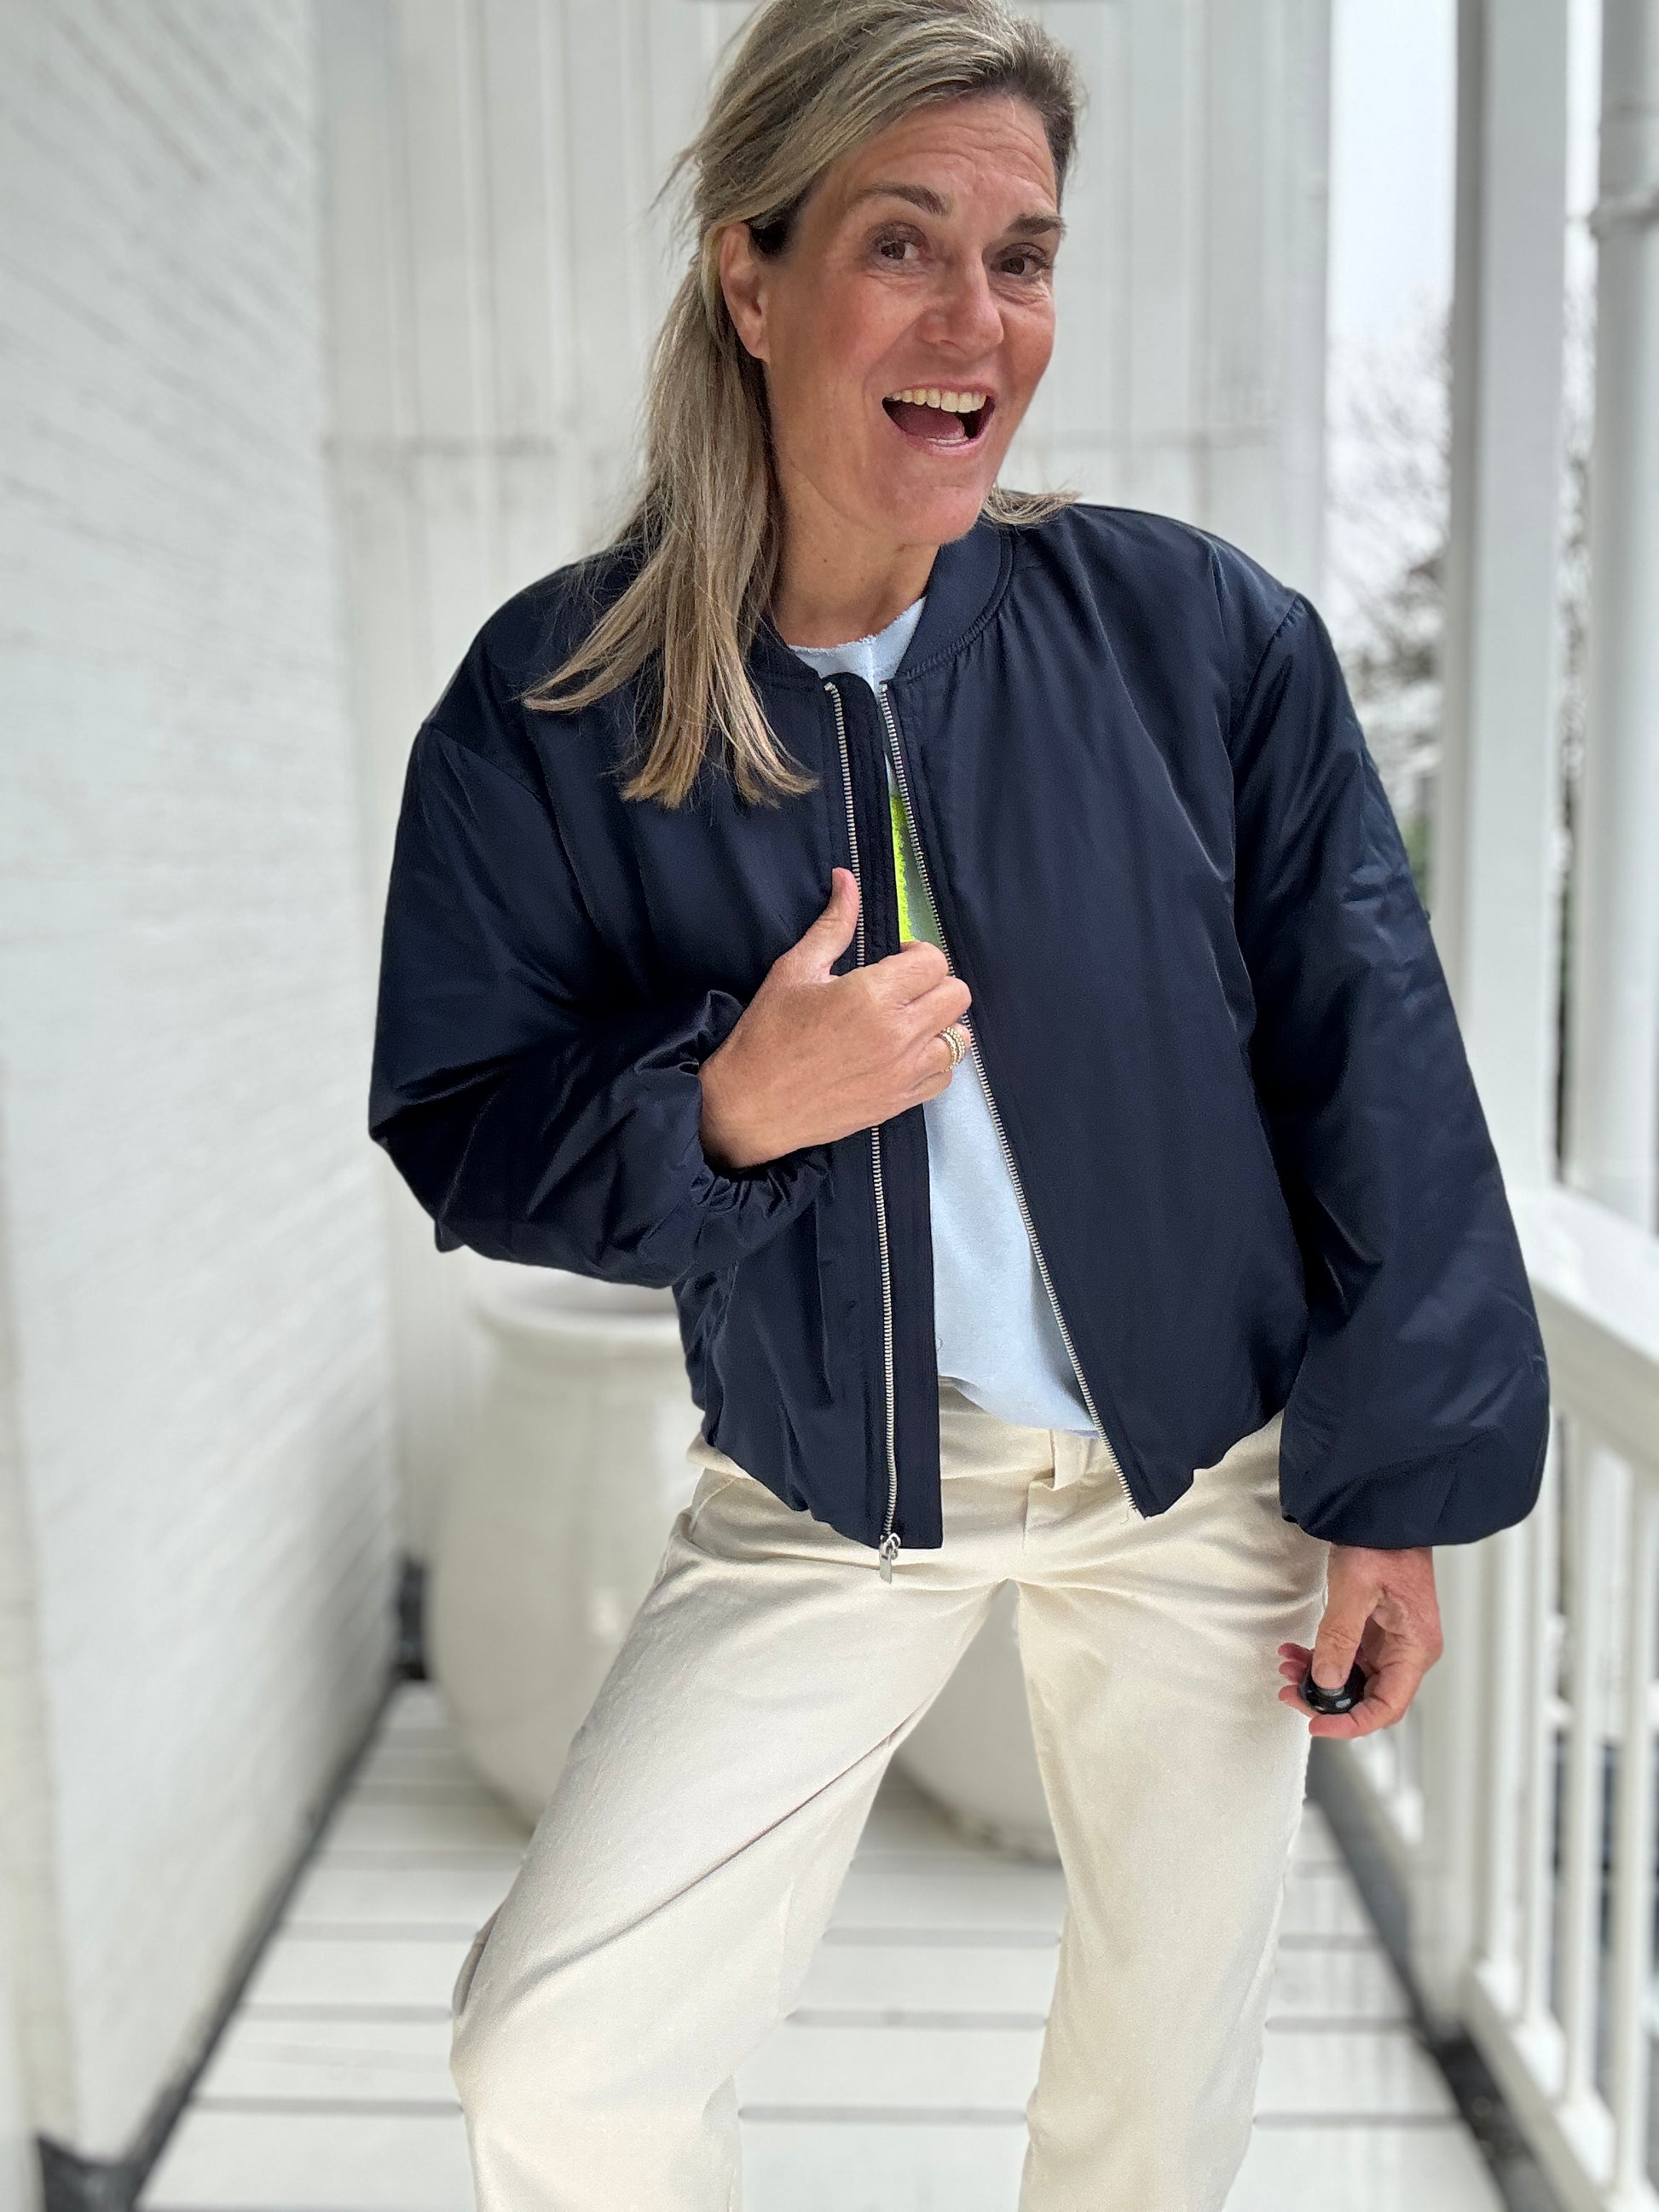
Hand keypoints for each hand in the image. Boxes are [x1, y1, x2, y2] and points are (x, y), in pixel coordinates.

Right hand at [698, 869, 971, 1171]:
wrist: (751, 1107)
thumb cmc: (766, 1035)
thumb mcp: (795, 970)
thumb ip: (832, 925)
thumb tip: (846, 878)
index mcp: (873, 994)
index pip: (933, 961)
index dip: (916, 954)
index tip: (894, 962)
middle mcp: (899, 1033)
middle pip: (956, 995)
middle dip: (934, 984)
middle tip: (901, 990)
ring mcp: (904, 1072)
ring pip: (959, 1037)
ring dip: (939, 1024)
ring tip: (906, 1024)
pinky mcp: (901, 1102)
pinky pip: (945, 1075)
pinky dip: (934, 1061)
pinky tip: (905, 1055)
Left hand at [1277, 1543, 1442, 1736]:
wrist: (1384, 1510)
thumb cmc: (1383, 1541)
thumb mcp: (1356, 1587)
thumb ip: (1340, 1636)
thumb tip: (1325, 1681)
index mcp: (1415, 1647)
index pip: (1387, 1706)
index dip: (1351, 1724)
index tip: (1316, 1723)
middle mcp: (1408, 1650)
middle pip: (1368, 1697)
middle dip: (1326, 1700)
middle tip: (1288, 1692)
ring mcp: (1391, 1642)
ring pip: (1353, 1679)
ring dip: (1318, 1678)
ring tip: (1285, 1666)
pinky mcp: (1375, 1630)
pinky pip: (1347, 1657)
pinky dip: (1320, 1658)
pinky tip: (1295, 1652)